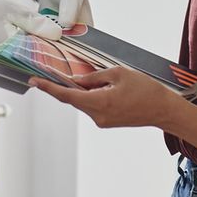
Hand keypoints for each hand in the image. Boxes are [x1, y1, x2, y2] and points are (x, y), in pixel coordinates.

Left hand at [29, 66, 180, 130]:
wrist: (162, 110)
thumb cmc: (145, 89)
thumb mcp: (118, 74)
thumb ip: (94, 77)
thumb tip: (75, 80)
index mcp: (99, 102)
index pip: (66, 95)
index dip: (48, 88)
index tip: (34, 81)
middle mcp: (97, 115)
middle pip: (74, 98)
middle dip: (66, 86)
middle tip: (57, 74)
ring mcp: (102, 121)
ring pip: (84, 102)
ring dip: (85, 90)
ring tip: (108, 81)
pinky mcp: (106, 122)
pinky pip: (92, 106)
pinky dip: (92, 96)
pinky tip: (108, 89)